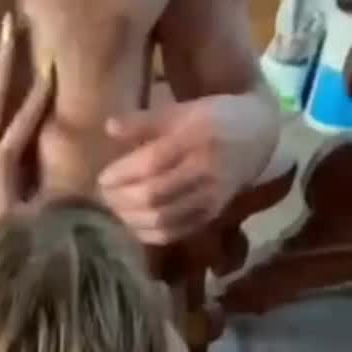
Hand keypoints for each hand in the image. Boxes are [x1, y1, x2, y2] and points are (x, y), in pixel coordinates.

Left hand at [98, 97, 253, 245]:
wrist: (258, 135)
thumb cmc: (212, 118)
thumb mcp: (182, 110)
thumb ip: (144, 120)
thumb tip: (108, 128)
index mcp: (196, 137)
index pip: (151, 163)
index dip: (122, 174)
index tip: (102, 178)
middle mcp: (205, 170)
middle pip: (154, 195)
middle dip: (122, 200)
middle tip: (104, 197)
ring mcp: (210, 197)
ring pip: (163, 219)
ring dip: (132, 220)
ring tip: (115, 211)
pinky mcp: (211, 215)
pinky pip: (175, 233)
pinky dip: (149, 233)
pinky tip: (134, 225)